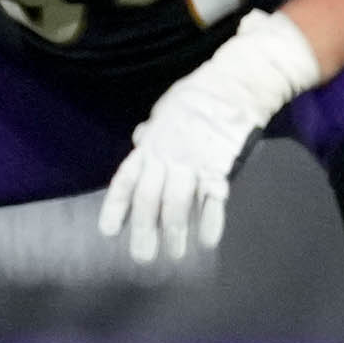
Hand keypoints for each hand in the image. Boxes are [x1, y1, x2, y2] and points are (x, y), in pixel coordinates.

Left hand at [99, 9, 318, 262]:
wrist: (235, 85)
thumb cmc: (199, 94)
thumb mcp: (166, 109)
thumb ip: (154, 130)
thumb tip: (140, 139)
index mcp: (151, 145)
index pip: (127, 180)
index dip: (116, 207)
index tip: (108, 232)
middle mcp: (167, 158)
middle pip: (150, 200)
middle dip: (144, 230)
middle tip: (142, 258)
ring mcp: (193, 164)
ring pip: (177, 205)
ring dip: (174, 233)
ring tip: (174, 255)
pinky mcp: (219, 167)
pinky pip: (212, 200)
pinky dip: (209, 222)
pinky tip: (207, 242)